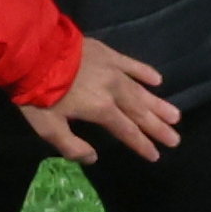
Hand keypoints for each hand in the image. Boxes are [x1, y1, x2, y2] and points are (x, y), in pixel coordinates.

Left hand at [18, 35, 178, 165]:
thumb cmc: (38, 94)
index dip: (141, 144)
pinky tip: (158, 80)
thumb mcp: (48, 128)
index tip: (156, 155)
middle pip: (140, 113)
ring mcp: (114, 71)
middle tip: (175, 139)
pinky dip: (146, 72)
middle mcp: (114, 91)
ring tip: (175, 116)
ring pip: (141, 91)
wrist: (34, 53)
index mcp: (101, 110)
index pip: (126, 131)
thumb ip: (71, 146)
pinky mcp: (109, 54)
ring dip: (158, 104)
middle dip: (158, 128)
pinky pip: (132, 65)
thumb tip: (94, 158)